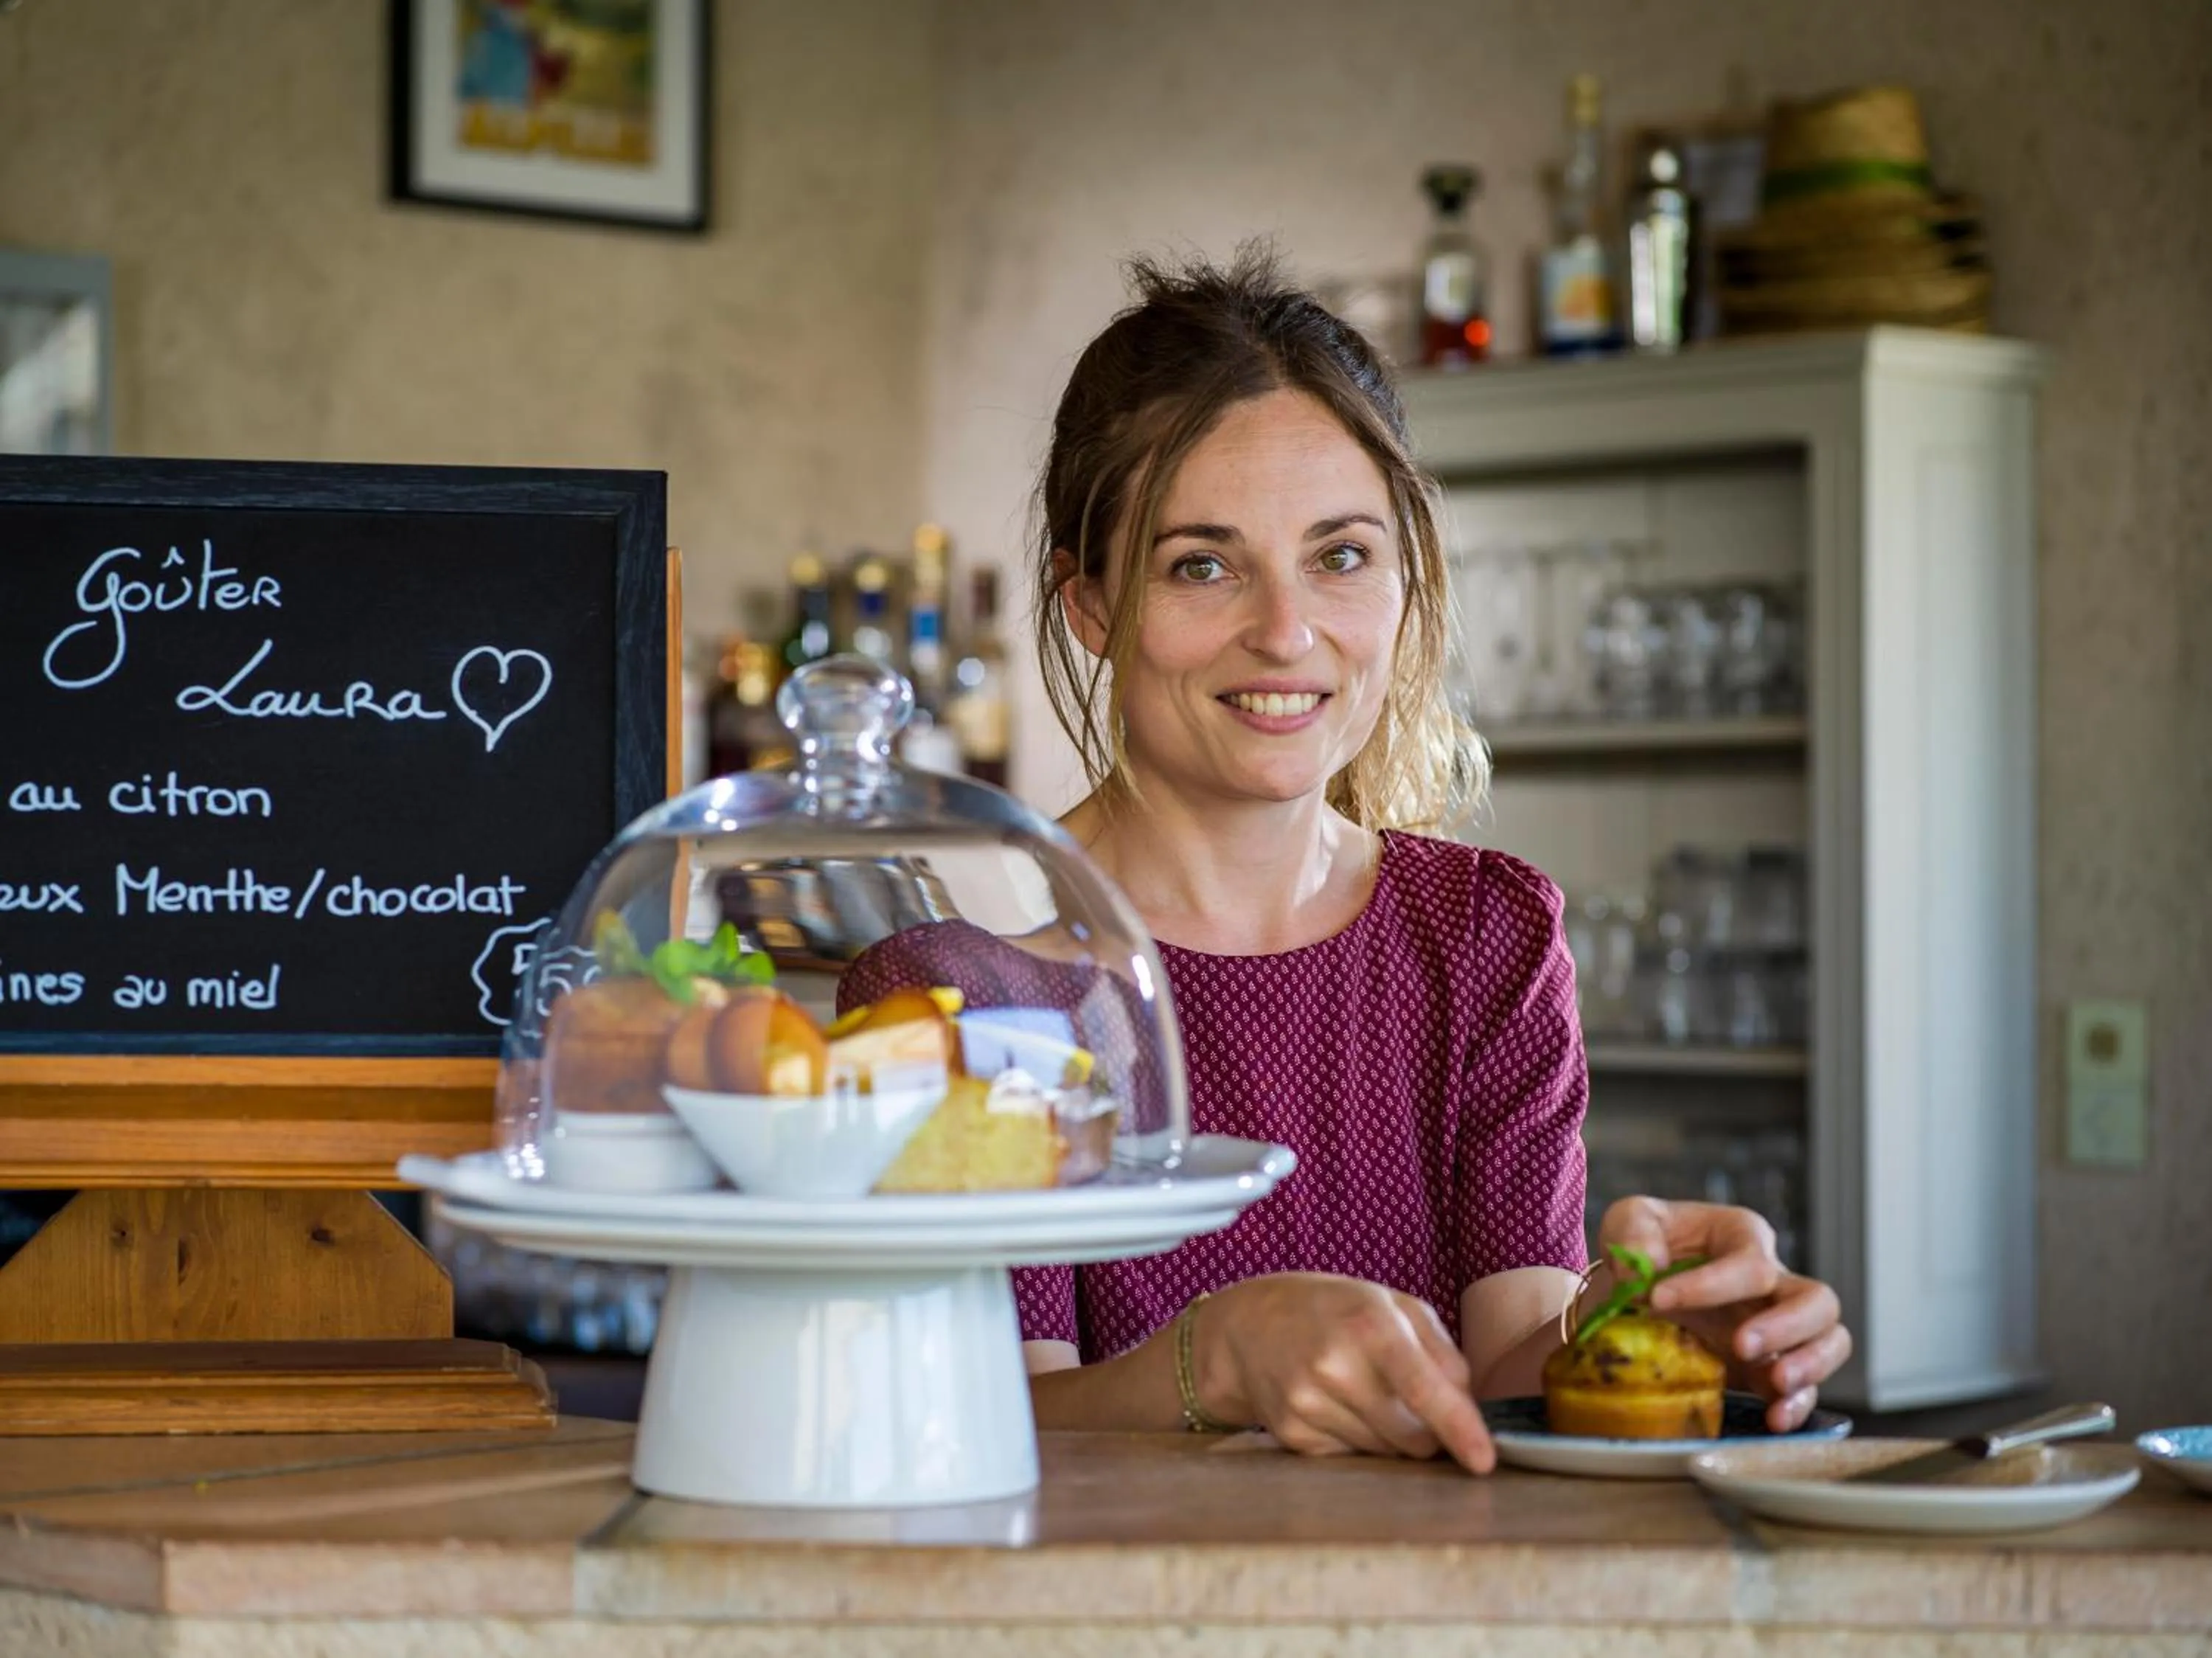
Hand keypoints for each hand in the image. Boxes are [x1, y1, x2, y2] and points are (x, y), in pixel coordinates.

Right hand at [1196, 1273, 1493, 1472]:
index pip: (1424, 1389)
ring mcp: (1308, 1404)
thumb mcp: (1393, 1306)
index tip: (1484, 1461)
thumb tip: (1469, 1408)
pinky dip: (1359, 1442)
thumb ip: (1442, 1352)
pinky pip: (1352, 1459)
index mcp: (1369, 1325)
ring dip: (1393, 1437)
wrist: (1247, 1327)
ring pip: (1385, 1453)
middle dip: (1427, 1431)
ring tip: (1366, 1395)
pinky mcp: (1293, 1435)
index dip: (1459, 1428)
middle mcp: (1334, 1366)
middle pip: (1413, 1436)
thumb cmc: (1333, 1311)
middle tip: (1411, 1402)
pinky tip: (1338, 1408)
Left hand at [1596, 1198, 1852, 1432]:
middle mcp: (1774, 1283)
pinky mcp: (1771, 1369)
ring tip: (1775, 1382)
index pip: (1748, 1260)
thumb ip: (1633, 1230)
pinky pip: (1808, 1388)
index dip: (1710, 1283)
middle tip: (1741, 1344)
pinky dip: (1798, 1405)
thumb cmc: (1643, 1250)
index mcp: (1742, 1238)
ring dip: (1811, 1364)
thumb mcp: (1628, 1222)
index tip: (1659, 1299)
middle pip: (1817, 1300)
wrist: (1637, 1294)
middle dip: (1785, 1325)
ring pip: (1831, 1341)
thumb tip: (1648, 1266)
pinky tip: (1774, 1418)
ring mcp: (1780, 1328)